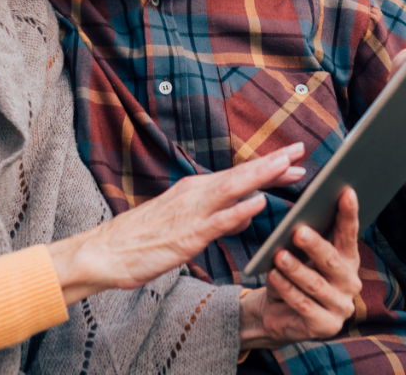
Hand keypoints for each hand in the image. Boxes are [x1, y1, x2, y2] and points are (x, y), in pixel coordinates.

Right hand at [47, 143, 308, 304]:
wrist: (103, 252)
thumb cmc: (141, 240)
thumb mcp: (183, 224)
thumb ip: (215, 218)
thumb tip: (244, 214)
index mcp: (194, 191)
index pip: (239, 176)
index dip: (268, 167)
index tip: (294, 159)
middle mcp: (195, 195)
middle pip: (242, 175)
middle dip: (273, 164)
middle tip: (302, 153)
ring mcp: (190, 214)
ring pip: (233, 190)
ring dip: (263, 177)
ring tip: (289, 167)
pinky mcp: (185, 237)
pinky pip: (217, 221)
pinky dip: (239, 211)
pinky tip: (258, 204)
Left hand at [239, 187, 360, 348]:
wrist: (278, 315)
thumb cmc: (291, 276)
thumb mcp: (298, 256)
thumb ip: (304, 241)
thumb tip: (298, 222)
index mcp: (347, 260)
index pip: (349, 233)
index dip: (348, 213)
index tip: (345, 191)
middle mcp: (349, 283)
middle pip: (332, 261)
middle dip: (315, 246)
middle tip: (298, 231)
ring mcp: (340, 306)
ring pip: (316, 284)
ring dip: (296, 269)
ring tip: (279, 255)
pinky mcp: (325, 326)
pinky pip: (303, 305)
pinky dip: (287, 289)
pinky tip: (274, 276)